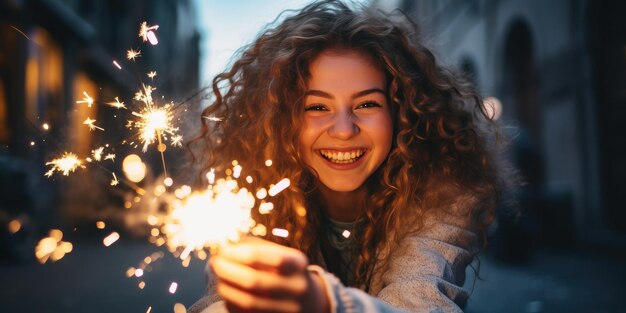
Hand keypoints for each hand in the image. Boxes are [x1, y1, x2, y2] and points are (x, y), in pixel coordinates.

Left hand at [210, 237, 328, 312]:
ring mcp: (290, 308)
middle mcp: (297, 287)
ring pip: (249, 302)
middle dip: (227, 271)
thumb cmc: (289, 272)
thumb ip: (257, 248)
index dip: (236, 253)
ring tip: (219, 279)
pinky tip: (228, 294)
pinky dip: (234, 304)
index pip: (261, 256)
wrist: (312, 301)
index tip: (222, 251)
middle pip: (253, 281)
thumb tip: (226, 247)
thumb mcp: (283, 255)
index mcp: (297, 263)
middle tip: (214, 264)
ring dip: (227, 289)